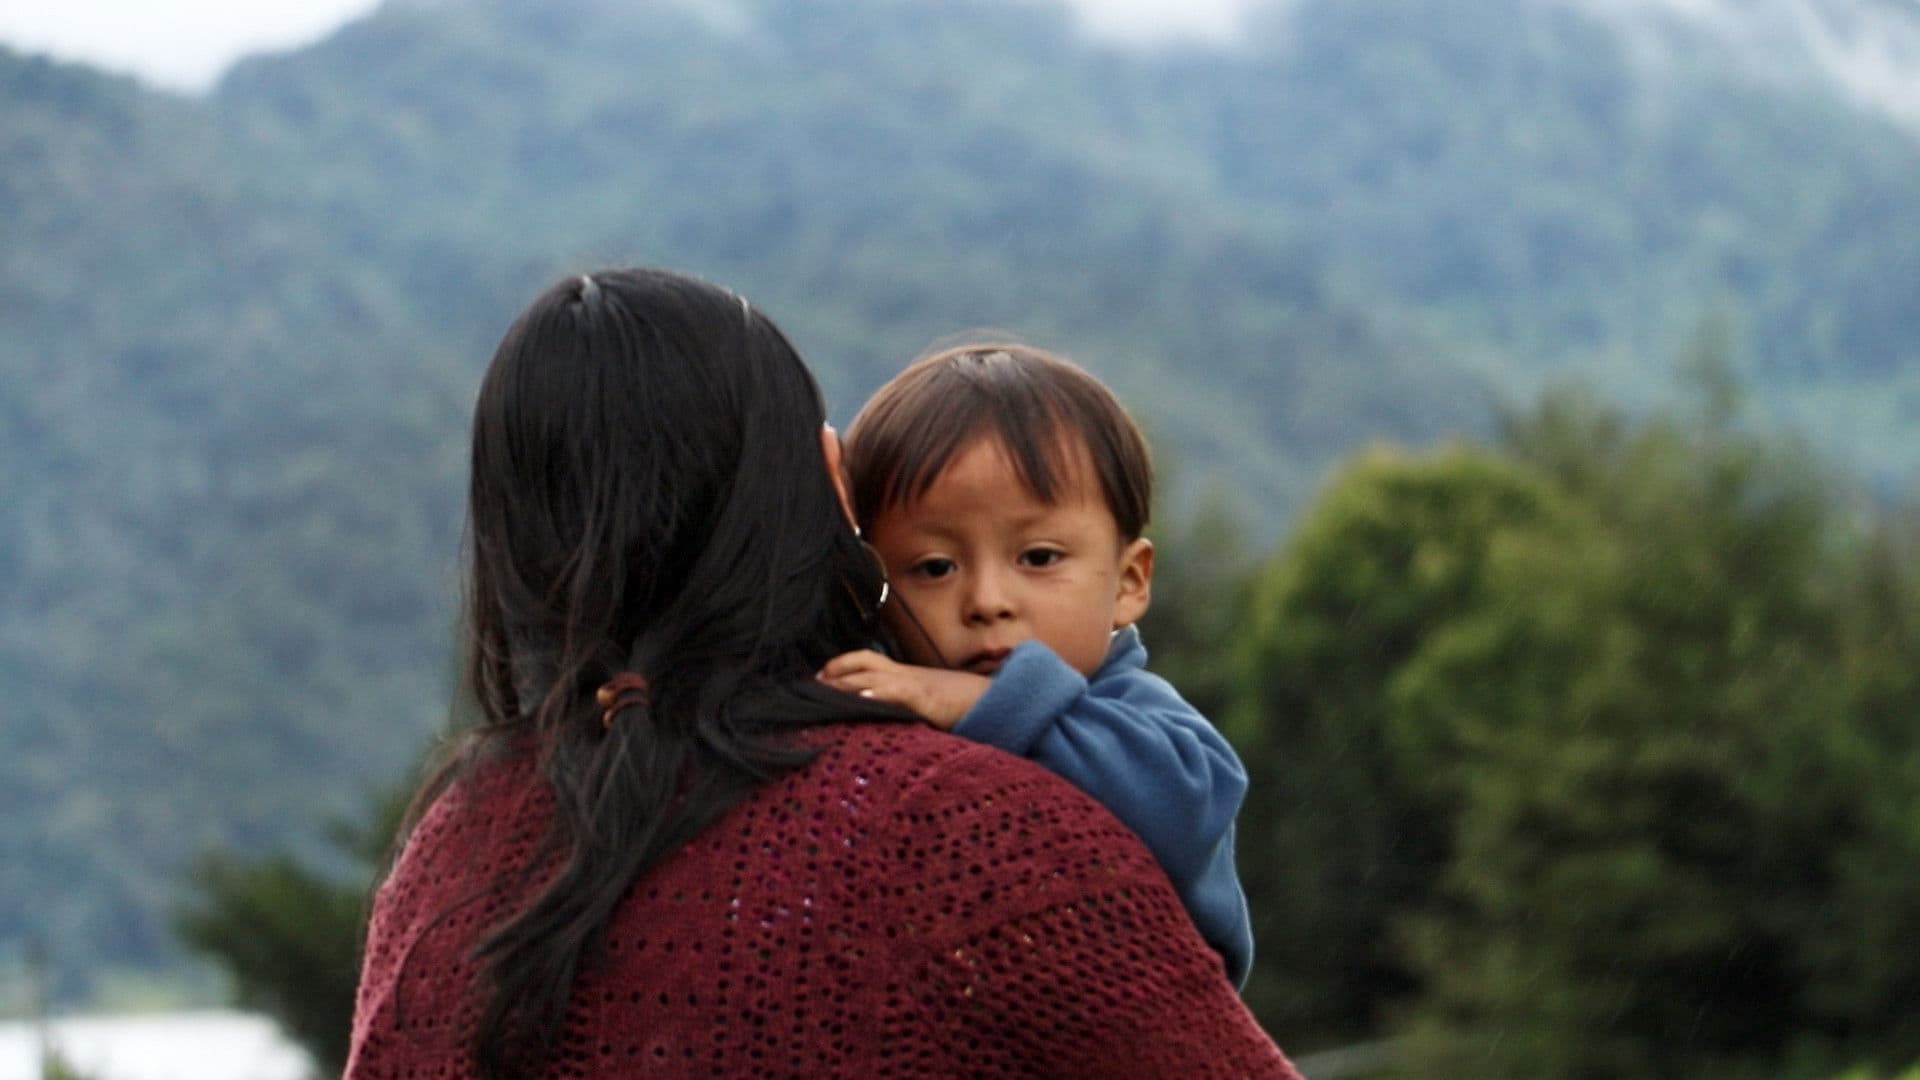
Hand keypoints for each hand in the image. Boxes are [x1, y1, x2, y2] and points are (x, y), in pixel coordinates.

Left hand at [817, 649, 990, 729]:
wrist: (999, 703)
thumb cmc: (966, 708)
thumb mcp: (929, 706)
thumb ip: (905, 709)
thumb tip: (882, 719)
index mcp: (906, 676)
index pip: (865, 661)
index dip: (839, 667)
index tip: (818, 680)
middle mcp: (907, 675)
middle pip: (862, 663)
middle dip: (833, 675)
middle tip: (808, 690)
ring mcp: (916, 684)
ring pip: (871, 674)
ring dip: (845, 684)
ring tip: (822, 693)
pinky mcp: (928, 698)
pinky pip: (898, 691)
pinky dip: (878, 693)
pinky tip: (861, 699)